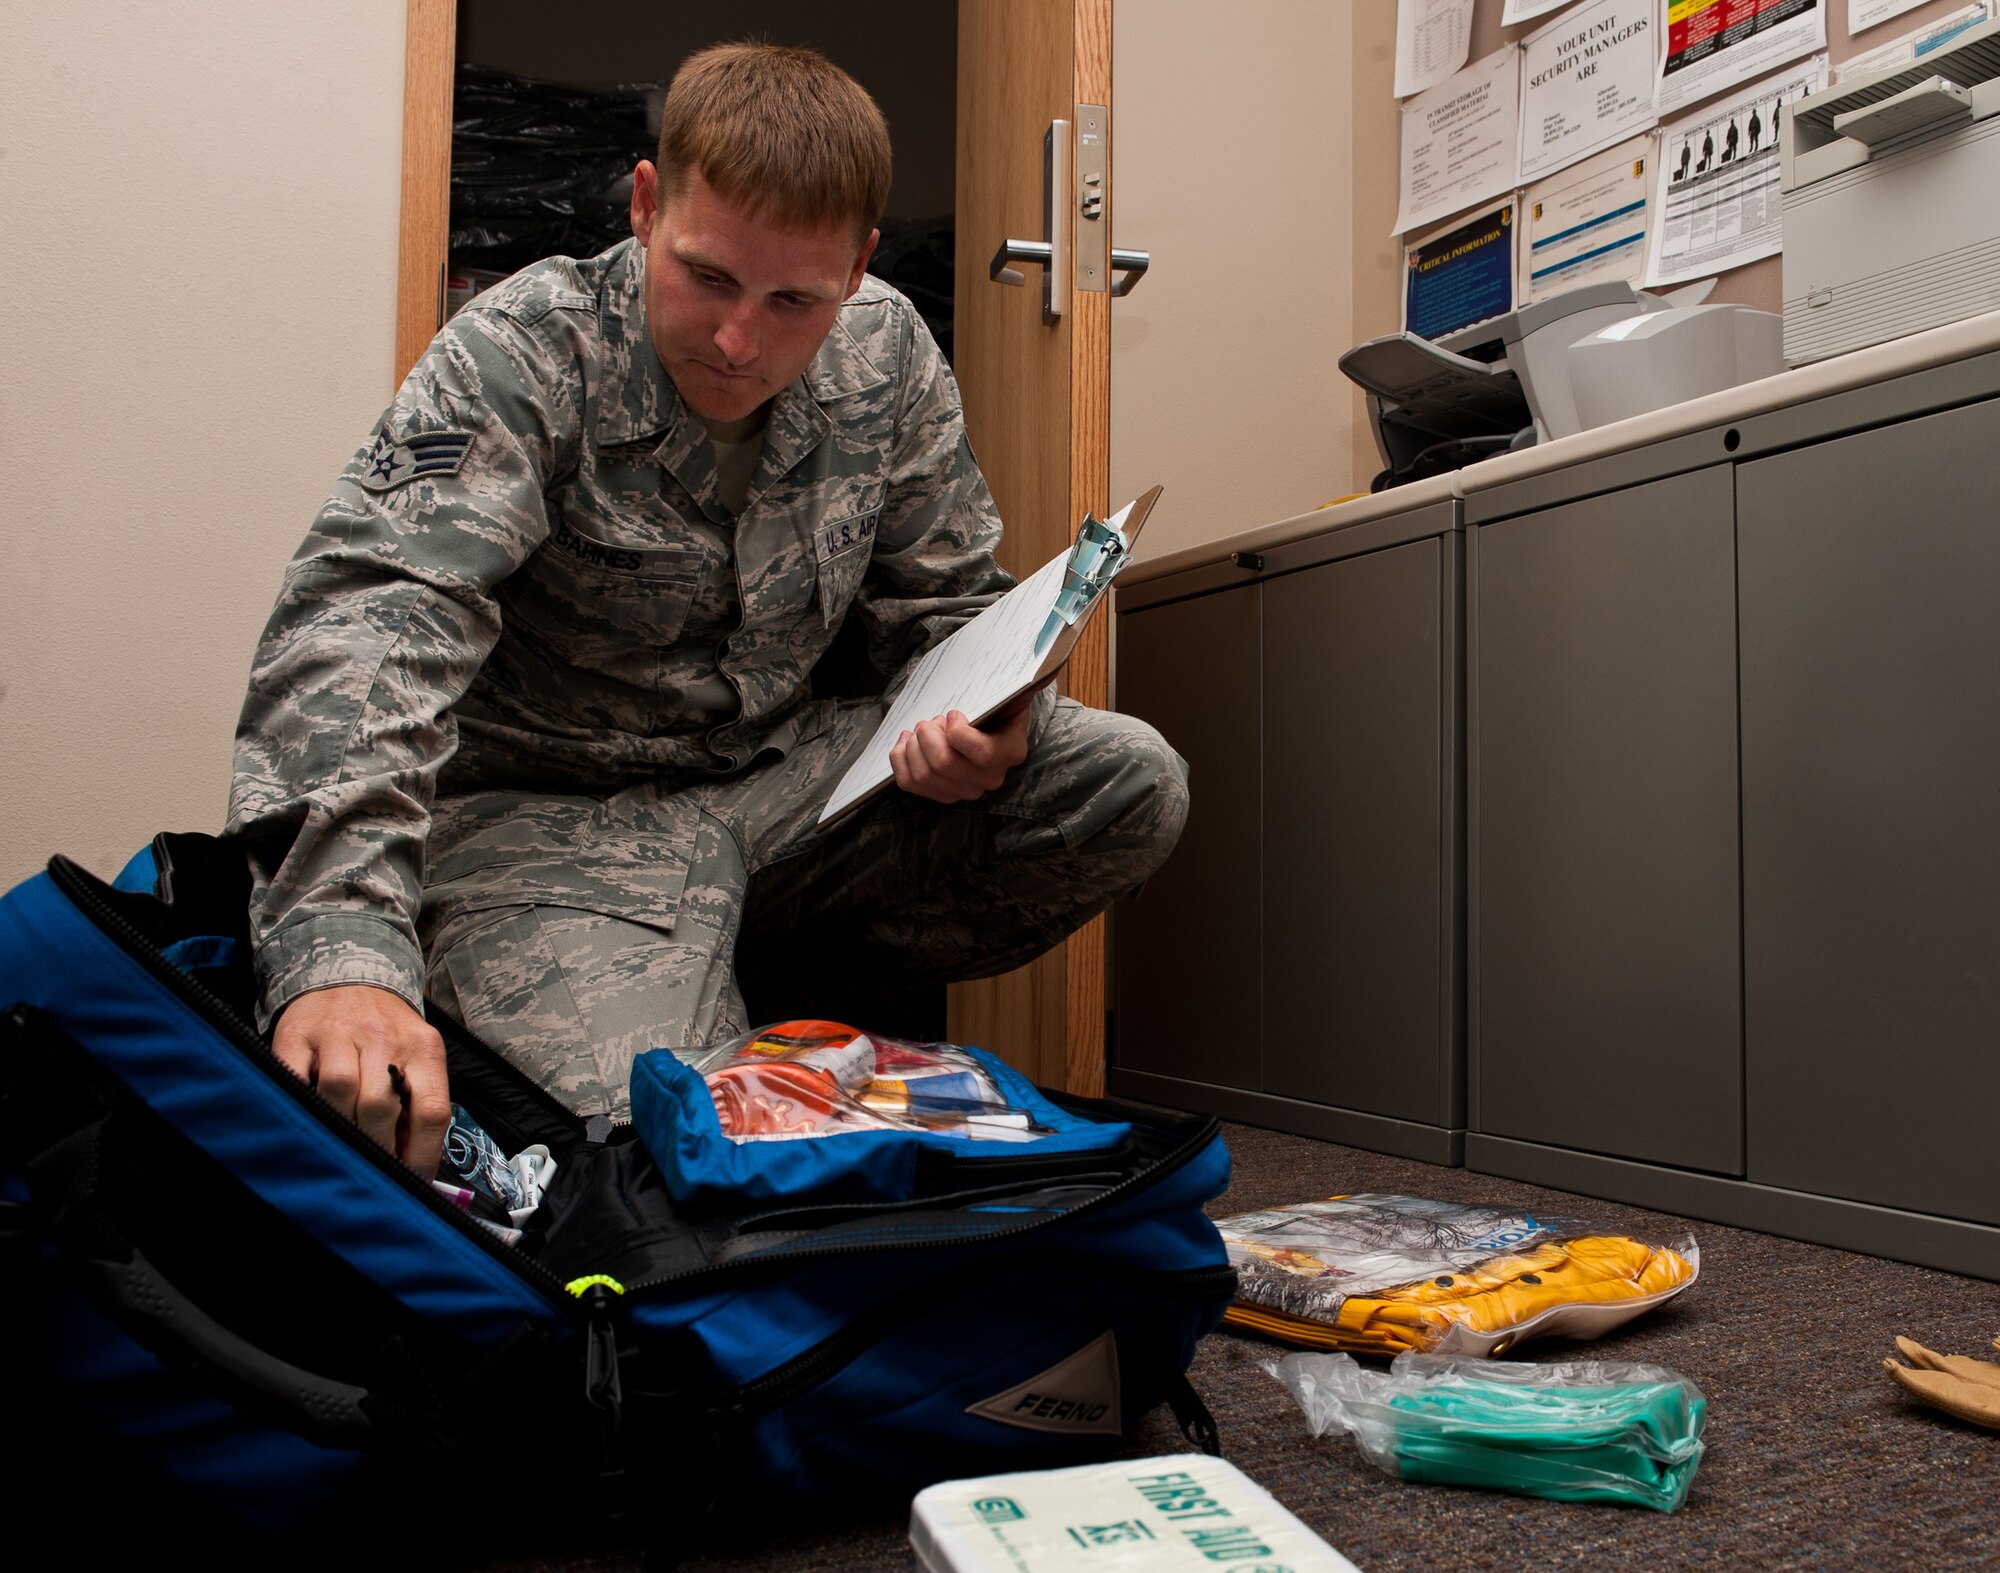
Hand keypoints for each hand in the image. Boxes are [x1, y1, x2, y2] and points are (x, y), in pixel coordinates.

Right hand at [272, 985, 451, 1179]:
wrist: (348, 976)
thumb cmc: (386, 1031)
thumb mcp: (417, 1056)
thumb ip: (419, 1104)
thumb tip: (416, 1167)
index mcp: (423, 1047)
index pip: (432, 1110)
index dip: (422, 1156)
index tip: (412, 1183)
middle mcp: (382, 1037)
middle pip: (380, 1105)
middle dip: (377, 1148)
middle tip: (373, 1168)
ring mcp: (337, 1033)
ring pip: (338, 1091)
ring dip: (339, 1127)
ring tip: (343, 1143)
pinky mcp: (297, 1034)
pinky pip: (295, 1077)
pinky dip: (301, 1102)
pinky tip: (309, 1118)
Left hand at [889, 691, 1033, 804]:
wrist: (986, 723)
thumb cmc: (995, 704)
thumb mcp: (1011, 692)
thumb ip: (1025, 683)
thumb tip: (1049, 669)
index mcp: (1011, 751)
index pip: (981, 753)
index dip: (957, 731)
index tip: (953, 712)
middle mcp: (991, 777)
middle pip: (945, 765)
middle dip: (928, 735)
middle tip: (930, 720)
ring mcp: (966, 789)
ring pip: (924, 775)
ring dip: (914, 746)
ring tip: (921, 730)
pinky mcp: (942, 793)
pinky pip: (909, 783)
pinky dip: (900, 759)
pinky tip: (907, 741)